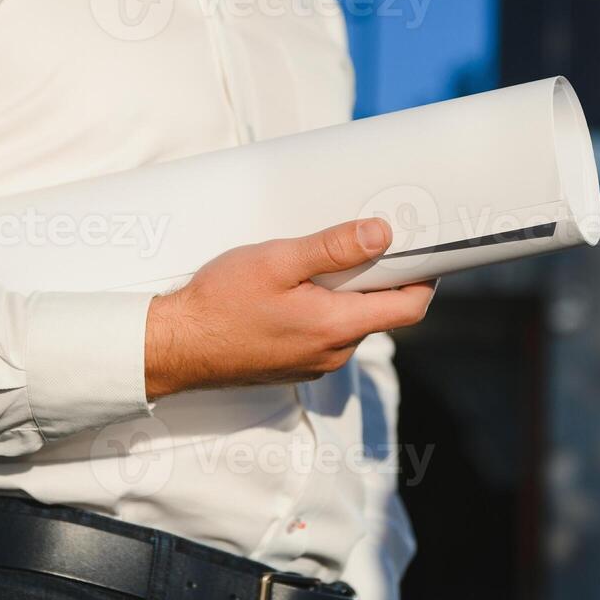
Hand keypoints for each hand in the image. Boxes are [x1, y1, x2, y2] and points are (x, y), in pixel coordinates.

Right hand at [143, 219, 434, 399]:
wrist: (175, 347)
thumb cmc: (219, 303)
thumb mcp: (276, 261)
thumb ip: (332, 248)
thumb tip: (382, 233)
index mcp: (337, 327)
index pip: (410, 308)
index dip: (424, 277)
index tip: (424, 249)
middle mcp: (334, 352)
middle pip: (380, 312)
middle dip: (377, 277)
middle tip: (361, 241)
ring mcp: (314, 364)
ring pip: (350, 323)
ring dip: (345, 294)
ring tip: (315, 264)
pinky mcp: (294, 366)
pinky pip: (325, 335)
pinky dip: (321, 311)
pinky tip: (292, 292)